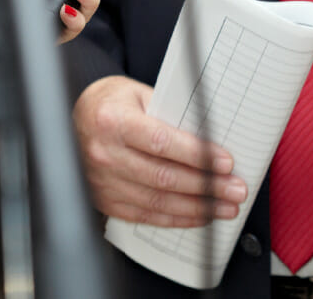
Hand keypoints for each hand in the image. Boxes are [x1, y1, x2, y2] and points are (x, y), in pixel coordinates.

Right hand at [73, 76, 248, 226]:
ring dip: (197, 207)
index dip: (197, 156)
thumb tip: (212, 137)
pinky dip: (176, 218)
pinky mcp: (104, 200)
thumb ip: (171, 114)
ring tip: (225, 207)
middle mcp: (104, 153)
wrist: (77, 118)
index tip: (226, 163)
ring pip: (157, 200)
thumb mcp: (140, 95)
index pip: (161, 143)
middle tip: (235, 190)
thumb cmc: (113, 103)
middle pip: (163, 176)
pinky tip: (199, 215)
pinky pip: (145, 215)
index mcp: (113, 121)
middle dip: (207, 186)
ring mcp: (102, 181)